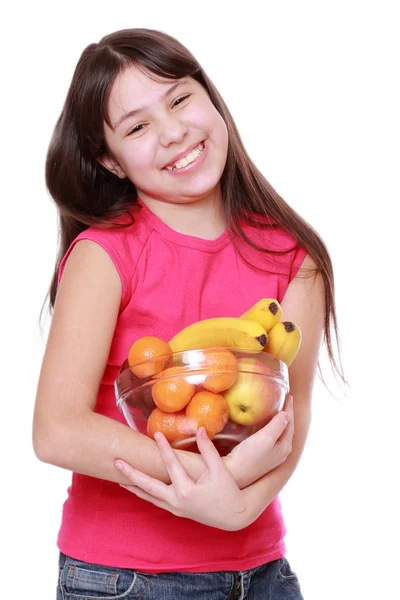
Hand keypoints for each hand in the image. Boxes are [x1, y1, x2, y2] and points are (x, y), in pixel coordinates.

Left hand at [114, 427, 253, 530]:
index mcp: (186, 490)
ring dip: (133, 487)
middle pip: (148, 486)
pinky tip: (138, 488)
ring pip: (148, 497)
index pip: (170, 464)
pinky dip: (144, 493)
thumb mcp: (219, 469)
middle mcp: (176, 501)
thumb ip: (208, 449)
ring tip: (118, 478)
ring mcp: (175, 508)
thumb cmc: (228, 491)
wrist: (234, 516)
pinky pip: (155, 501)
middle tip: (116, 462)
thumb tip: (199, 428)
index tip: (155, 434)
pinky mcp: (176, 511)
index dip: (163, 447)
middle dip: (131, 474)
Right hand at [224, 395, 293, 488]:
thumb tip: (286, 414)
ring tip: (275, 409)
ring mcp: (271, 455)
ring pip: (278, 433)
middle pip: (286, 428)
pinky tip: (262, 425)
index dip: (289, 409)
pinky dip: (269, 428)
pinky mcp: (260, 456)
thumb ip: (277, 425)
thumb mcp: (265, 438)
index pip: (290, 423)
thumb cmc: (249, 456)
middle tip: (284, 400)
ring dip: (278, 421)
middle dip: (286, 415)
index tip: (289, 395)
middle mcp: (280, 452)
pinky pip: (269, 437)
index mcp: (285, 446)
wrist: (234, 475)